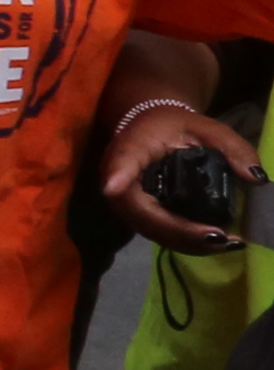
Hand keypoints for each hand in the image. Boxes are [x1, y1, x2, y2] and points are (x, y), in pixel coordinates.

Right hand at [101, 94, 262, 255]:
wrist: (149, 128)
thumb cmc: (175, 125)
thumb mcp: (206, 128)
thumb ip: (233, 147)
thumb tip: (256, 178)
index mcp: (132, 146)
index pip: (122, 160)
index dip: (118, 175)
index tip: (113, 188)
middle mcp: (120, 177)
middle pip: (141, 211)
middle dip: (180, 230)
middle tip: (220, 236)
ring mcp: (125, 200)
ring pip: (150, 229)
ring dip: (186, 241)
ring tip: (226, 243)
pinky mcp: (137, 213)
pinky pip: (157, 233)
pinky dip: (185, 242)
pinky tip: (214, 242)